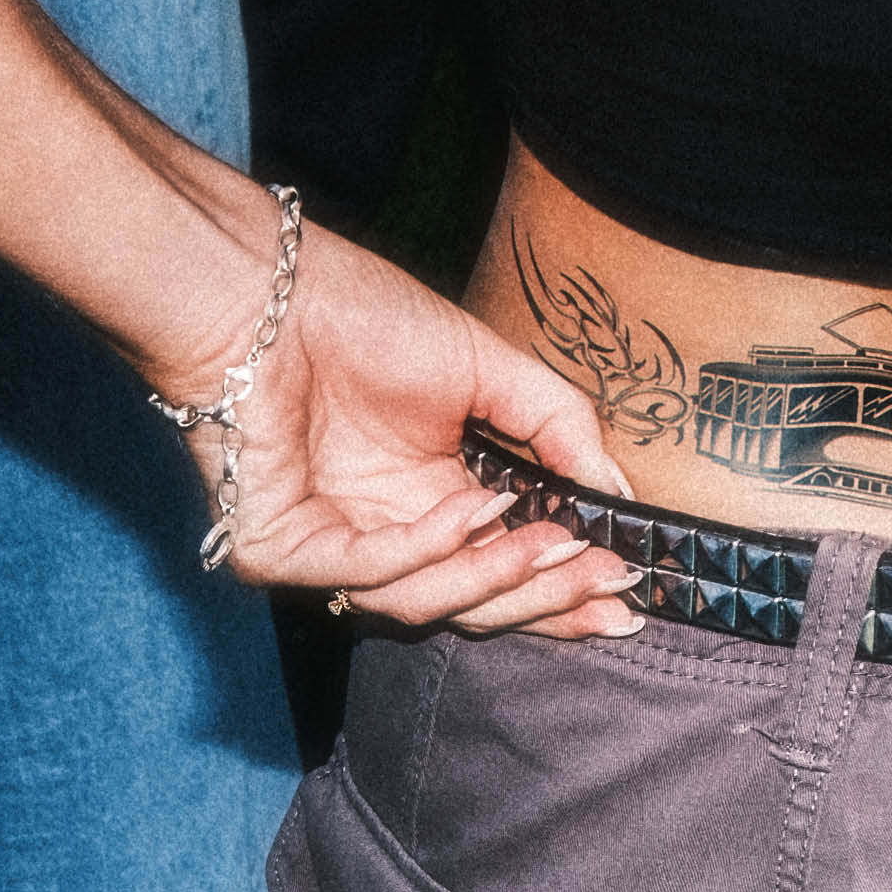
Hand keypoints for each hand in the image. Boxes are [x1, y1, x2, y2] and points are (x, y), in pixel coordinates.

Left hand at [153, 209, 642, 638]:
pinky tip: (475, 507)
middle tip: (610, 583)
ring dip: (498, 576)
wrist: (262, 286)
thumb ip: (559, 428)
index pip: (501, 573)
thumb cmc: (362, 317)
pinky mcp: (275, 551)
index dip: (564, 591)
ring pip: (424, 604)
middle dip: (548, 600)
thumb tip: (619, 491)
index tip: (629, 594)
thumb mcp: (490, 371)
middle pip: (474, 605)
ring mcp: (325, 552)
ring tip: (553, 539)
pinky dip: (429, 546)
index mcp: (431, 505)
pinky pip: (367, 572)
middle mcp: (381, 539)